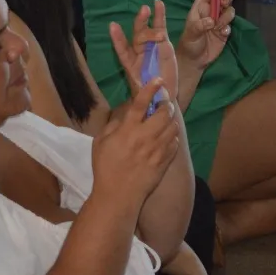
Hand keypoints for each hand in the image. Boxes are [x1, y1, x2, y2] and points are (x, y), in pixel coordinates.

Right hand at [91, 71, 179, 212]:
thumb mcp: (100, 143)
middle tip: (161, 104)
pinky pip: (175, 142)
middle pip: (164, 112)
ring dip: (170, 119)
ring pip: (174, 126)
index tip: (157, 79)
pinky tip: (165, 138)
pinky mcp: (165, 160)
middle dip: (165, 104)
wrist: (118, 195)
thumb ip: (114, 125)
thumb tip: (126, 114)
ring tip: (164, 120)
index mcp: (128, 130)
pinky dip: (172, 136)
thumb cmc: (105, 168)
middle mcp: (145, 136)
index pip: (141, 103)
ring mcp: (158, 149)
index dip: (150, 88)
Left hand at [108, 1, 180, 103]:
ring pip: (147, 30)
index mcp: (131, 64)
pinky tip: (158, 3)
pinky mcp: (163, 43)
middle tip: (143, 12)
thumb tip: (157, 82)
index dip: (118, 39)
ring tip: (150, 8)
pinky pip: (160, 28)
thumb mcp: (146, 94)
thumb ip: (151, 86)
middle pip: (137, 36)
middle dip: (139, 23)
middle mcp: (139, 52)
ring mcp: (151, 46)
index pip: (122, 50)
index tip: (113, 26)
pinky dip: (159, 16)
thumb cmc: (150, 95)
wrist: (162, 95)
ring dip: (147, 20)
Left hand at [177, 0, 235, 78]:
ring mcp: (218, 20)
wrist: (195, 60)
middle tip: (223, 5)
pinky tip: (222, 35)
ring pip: (229, 9)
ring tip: (218, 28)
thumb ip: (200, 26)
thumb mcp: (191, 34)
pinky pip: (231, 24)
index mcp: (200, 7)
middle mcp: (210, 11)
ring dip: (226, 17)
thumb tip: (211, 20)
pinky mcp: (224, 30)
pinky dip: (228, 28)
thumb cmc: (189, 43)